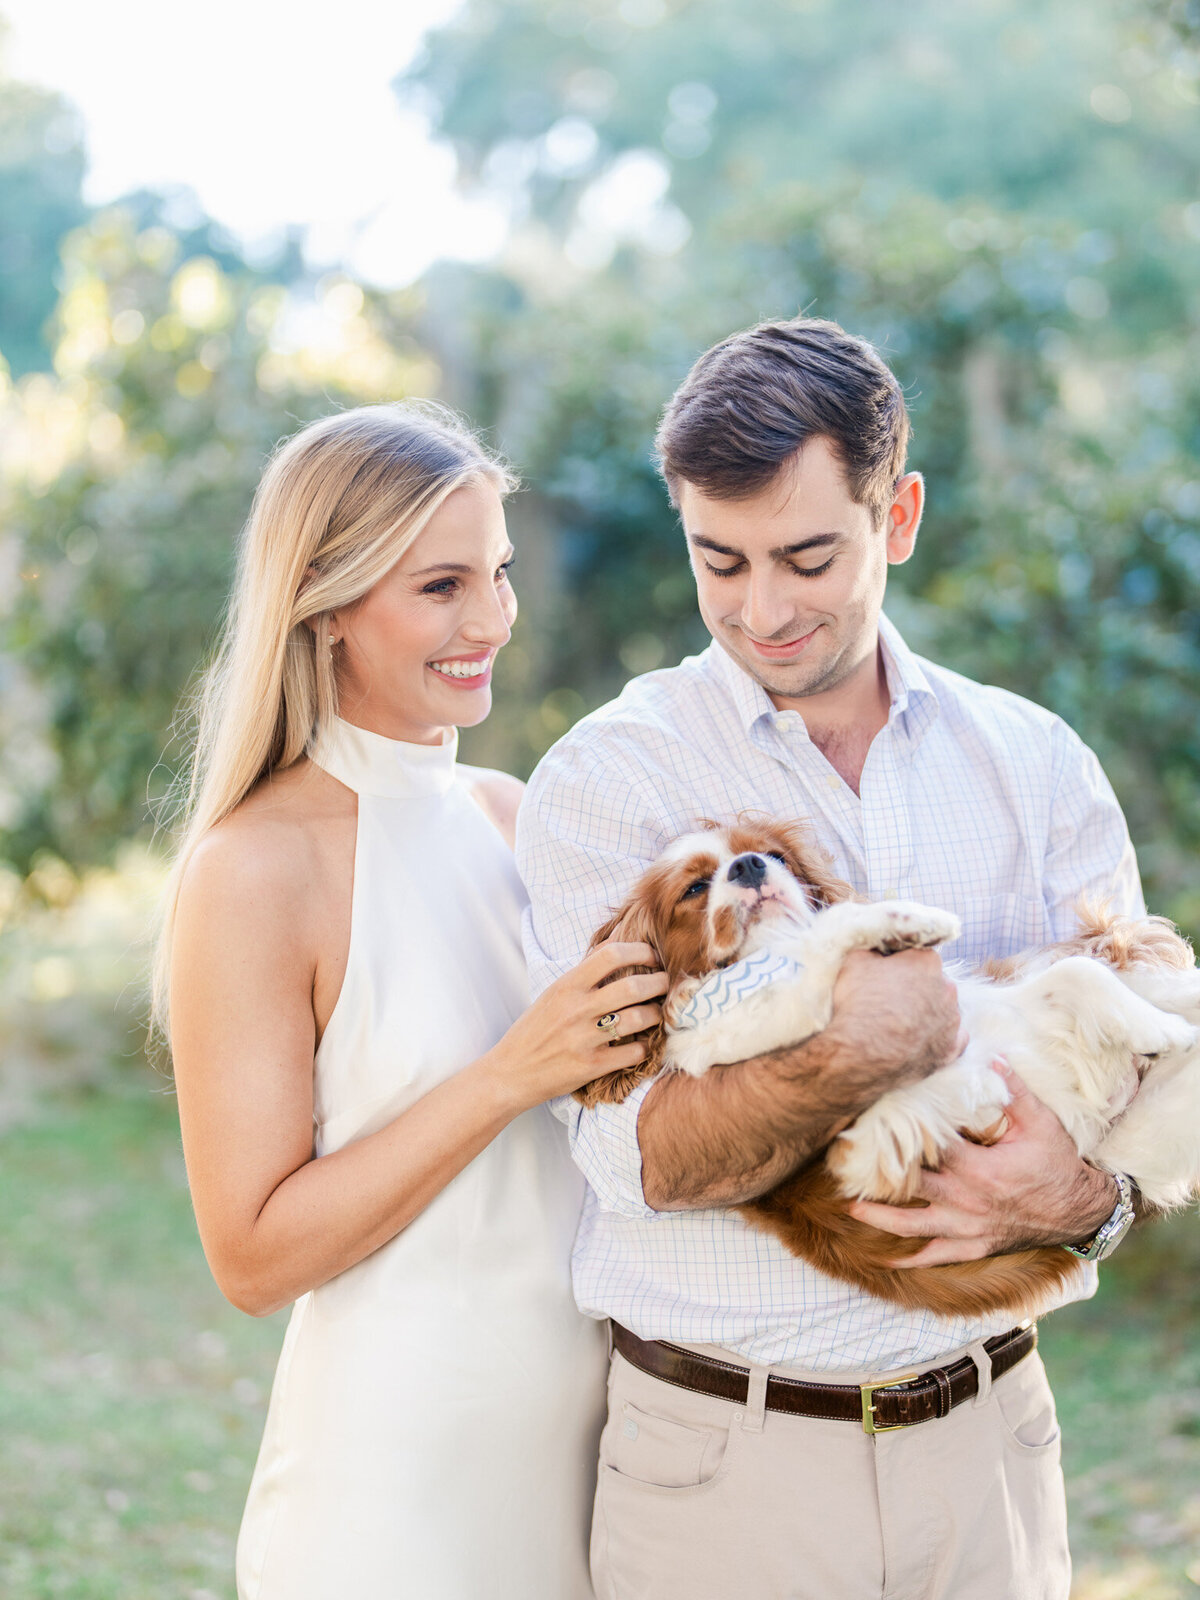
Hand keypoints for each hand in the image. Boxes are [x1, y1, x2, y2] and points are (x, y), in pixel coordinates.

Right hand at [485, 942, 667, 1110]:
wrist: (510, 1073)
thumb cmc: (534, 1030)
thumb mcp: (553, 994)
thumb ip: (585, 973)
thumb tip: (618, 945)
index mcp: (567, 986)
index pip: (611, 954)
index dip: (640, 951)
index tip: (652, 956)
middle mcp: (576, 1009)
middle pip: (633, 986)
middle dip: (659, 982)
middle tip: (665, 984)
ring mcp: (584, 1039)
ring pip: (639, 1018)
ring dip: (656, 1015)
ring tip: (656, 1014)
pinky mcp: (591, 1066)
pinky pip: (633, 1052)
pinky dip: (644, 1048)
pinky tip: (642, 1044)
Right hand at [824, 948, 962, 1090]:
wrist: (861, 1053)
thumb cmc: (858, 1003)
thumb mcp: (855, 961)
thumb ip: (873, 949)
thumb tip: (878, 949)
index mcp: (927, 962)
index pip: (916, 956)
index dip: (899, 965)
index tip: (885, 976)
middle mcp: (948, 988)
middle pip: (933, 982)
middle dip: (916, 988)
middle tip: (890, 1000)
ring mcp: (952, 1020)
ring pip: (944, 1010)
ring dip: (928, 1013)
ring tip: (901, 1024)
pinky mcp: (951, 1048)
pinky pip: (953, 1038)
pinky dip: (940, 1037)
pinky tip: (923, 1039)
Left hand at [848, 1062, 1117, 1263]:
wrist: (1081, 1211)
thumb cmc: (1059, 1163)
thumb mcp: (1040, 1123)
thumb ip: (1013, 1090)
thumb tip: (991, 1054)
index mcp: (977, 1168)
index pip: (929, 1148)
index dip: (902, 1134)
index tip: (873, 1120)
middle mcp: (965, 1200)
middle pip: (910, 1185)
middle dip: (880, 1175)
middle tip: (846, 1164)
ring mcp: (967, 1227)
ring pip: (914, 1225)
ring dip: (881, 1217)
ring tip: (852, 1208)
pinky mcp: (975, 1246)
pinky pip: (938, 1256)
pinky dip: (912, 1260)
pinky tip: (889, 1260)